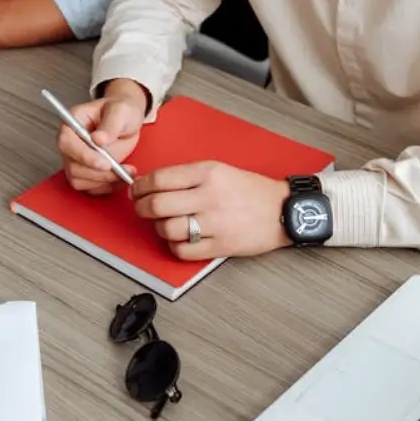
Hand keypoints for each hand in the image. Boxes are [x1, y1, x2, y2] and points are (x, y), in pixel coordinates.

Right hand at [57, 82, 147, 195]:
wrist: (127, 121)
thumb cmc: (120, 111)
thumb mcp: (120, 111)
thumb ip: (110, 124)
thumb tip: (98, 139)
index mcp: (72, 123)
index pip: (66, 143)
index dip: (83, 156)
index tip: (104, 162)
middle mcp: (70, 143)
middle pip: (72, 166)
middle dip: (98, 173)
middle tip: (120, 169)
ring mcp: (76, 159)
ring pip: (79, 180)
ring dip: (104, 181)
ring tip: (125, 171)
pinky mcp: (85, 172)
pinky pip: (89, 187)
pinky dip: (106, 186)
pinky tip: (120, 177)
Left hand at [131, 161, 292, 259]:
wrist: (282, 210)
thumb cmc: (251, 190)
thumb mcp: (220, 170)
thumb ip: (187, 176)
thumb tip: (151, 183)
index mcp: (208, 173)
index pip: (159, 178)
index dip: (140, 186)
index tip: (136, 190)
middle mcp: (209, 196)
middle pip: (157, 205)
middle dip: (142, 208)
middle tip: (143, 208)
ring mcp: (215, 223)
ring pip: (167, 229)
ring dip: (160, 228)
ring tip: (166, 224)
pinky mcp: (220, 246)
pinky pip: (183, 250)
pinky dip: (175, 246)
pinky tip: (180, 239)